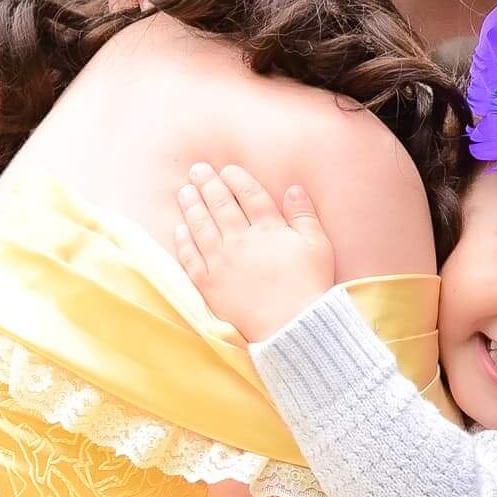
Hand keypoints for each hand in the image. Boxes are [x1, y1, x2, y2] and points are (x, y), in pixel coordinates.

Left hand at [172, 162, 335, 342]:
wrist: (291, 326)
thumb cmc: (309, 285)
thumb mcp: (317, 245)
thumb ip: (304, 214)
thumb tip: (293, 189)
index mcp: (268, 229)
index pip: (249, 195)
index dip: (237, 179)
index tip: (227, 170)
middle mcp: (241, 241)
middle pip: (220, 205)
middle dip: (208, 184)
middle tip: (197, 170)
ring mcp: (222, 262)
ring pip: (202, 227)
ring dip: (191, 207)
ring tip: (185, 192)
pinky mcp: (209, 285)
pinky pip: (191, 258)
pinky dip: (183, 242)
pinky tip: (179, 229)